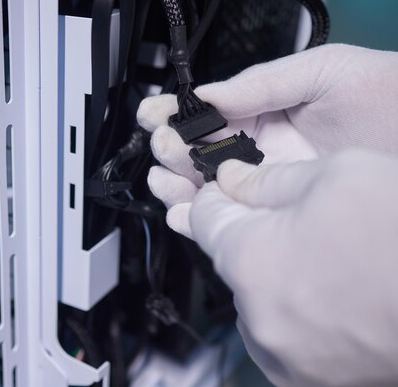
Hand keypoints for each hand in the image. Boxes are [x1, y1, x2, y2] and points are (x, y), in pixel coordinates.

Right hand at [137, 44, 397, 206]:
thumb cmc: (388, 96)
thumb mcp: (323, 70)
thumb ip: (261, 82)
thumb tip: (207, 93)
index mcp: (263, 111)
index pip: (206, 114)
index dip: (173, 114)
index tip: (153, 116)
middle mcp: (259, 150)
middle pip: (195, 154)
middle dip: (170, 150)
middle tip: (167, 147)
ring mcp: (264, 185)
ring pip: (203, 189)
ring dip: (175, 185)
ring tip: (167, 180)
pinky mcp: (274, 215)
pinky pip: (226, 220)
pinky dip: (197, 220)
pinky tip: (183, 213)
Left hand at [178, 150, 397, 386]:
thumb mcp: (339, 175)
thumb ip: (268, 179)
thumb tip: (231, 180)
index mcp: (251, 260)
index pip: (202, 219)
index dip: (215, 196)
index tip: (227, 189)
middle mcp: (258, 318)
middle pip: (231, 261)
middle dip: (252, 235)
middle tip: (294, 220)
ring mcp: (287, 357)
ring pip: (256, 300)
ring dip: (275, 276)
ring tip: (327, 260)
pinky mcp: (314, 380)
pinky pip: (284, 334)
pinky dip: (297, 311)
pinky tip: (336, 292)